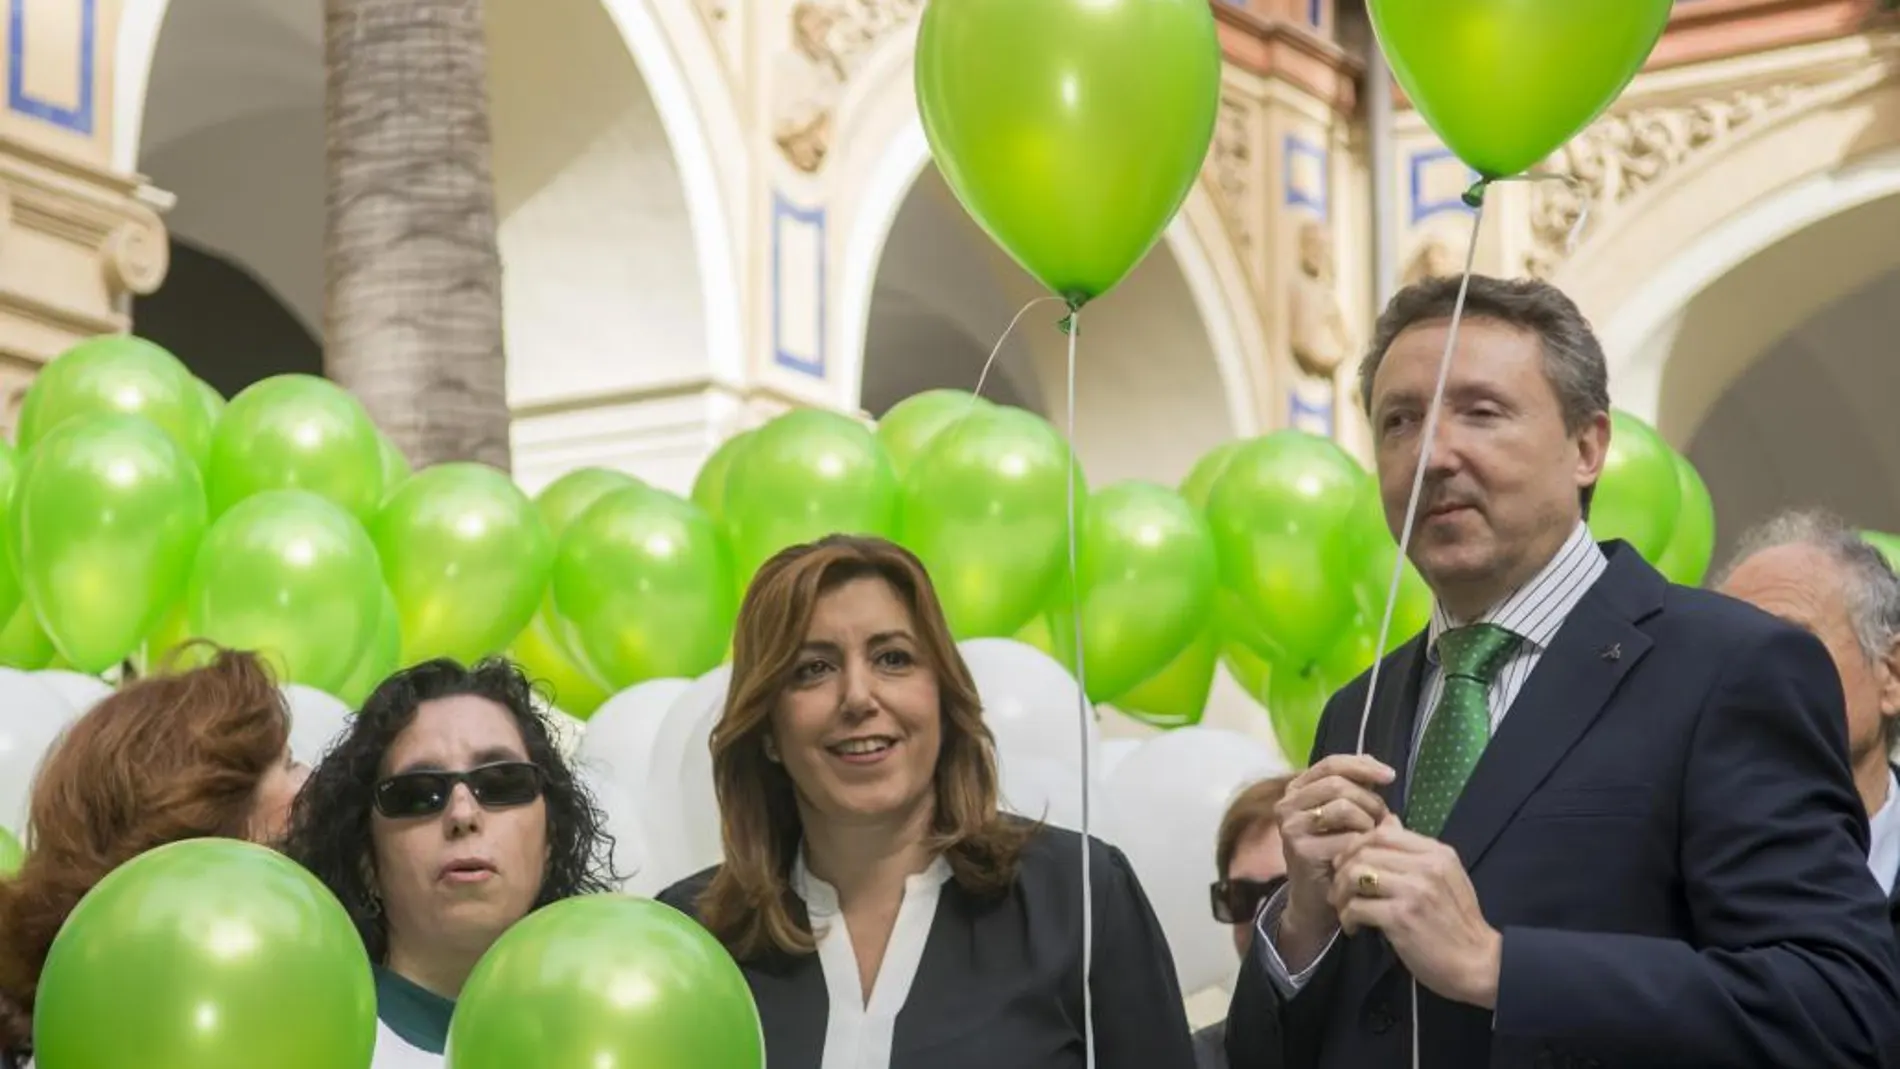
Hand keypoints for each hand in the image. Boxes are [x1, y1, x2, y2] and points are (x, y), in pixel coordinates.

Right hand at [1272, 754, 1395, 957]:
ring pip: (1345, 807)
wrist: (1317, 900)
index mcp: (1296, 790)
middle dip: (1369, 800)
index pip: (1331, 764)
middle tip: (1383, 818)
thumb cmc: (1335, 853)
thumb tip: (1378, 767)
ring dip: (1369, 822)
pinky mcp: (1302, 850)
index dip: (1362, 765)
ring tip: (1372, 838)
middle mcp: (1287, 805)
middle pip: (1339, 784)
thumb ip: (1358, 790)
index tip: (1390, 776)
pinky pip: (1347, 837)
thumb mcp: (1347, 816)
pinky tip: (1365, 854)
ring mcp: (1291, 828)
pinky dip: (1364, 844)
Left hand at [1332, 816, 1501, 1008]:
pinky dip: (1348, 917)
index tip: (1348, 864)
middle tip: (1339, 891)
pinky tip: (1354, 927)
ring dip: (1341, 893)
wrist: (1478, 963)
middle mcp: (1426, 866)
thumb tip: (1387, 820)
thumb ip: (1414, 850)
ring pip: (1355, 875)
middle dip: (1342, 871)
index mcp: (1437, 852)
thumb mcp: (1444, 876)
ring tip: (1345, 909)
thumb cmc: (1458, 922)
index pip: (1383, 832)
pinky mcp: (1401, 917)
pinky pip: (1357, 906)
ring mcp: (1414, 891)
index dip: (1356, 846)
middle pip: (1364, 852)